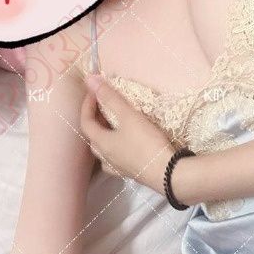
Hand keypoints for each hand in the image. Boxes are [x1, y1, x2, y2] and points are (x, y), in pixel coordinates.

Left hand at [81, 74, 175, 193]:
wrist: (168, 174)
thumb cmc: (146, 143)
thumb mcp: (128, 116)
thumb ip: (110, 97)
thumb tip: (89, 79)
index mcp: (101, 142)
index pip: (86, 121)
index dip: (87, 104)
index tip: (95, 91)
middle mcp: (105, 157)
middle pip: (93, 137)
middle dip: (95, 120)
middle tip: (104, 106)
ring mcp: (118, 168)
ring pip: (103, 151)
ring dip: (104, 137)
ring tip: (112, 126)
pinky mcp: (131, 173)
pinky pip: (116, 161)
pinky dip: (115, 151)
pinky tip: (123, 148)